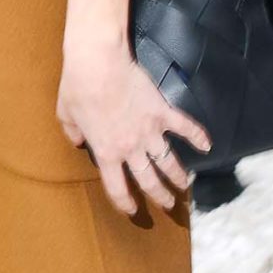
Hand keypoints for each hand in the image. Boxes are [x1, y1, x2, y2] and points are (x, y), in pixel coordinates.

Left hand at [57, 42, 211, 217]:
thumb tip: (77, 142)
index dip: (124, 202)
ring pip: (169, 161)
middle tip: (168, 205)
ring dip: (179, 176)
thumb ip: (71, 132)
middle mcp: (131, 147)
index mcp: (106, 152)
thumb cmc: (77, 87)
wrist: (98, 63)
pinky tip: (207, 146)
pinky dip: (198, 137)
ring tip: (185, 185)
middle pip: (149, 180)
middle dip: (160, 196)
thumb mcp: (65, 115)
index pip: (117, 187)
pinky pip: (185, 127)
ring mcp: (149, 130)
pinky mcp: (162, 112)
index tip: (131, 209)